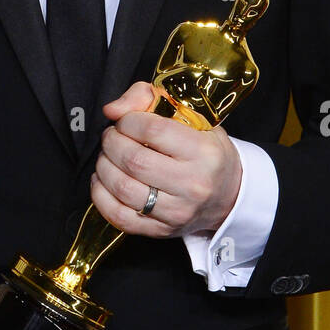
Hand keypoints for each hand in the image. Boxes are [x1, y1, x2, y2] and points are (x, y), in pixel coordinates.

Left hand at [91, 81, 242, 237]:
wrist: (228, 195)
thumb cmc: (205, 151)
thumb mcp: (191, 116)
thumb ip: (148, 98)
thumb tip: (112, 110)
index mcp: (204, 152)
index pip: (152, 131)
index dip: (128, 121)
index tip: (126, 121)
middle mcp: (193, 184)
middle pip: (134, 161)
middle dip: (111, 143)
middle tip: (112, 136)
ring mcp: (177, 212)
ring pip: (123, 188)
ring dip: (103, 167)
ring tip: (107, 156)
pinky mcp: (161, 231)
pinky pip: (119, 216)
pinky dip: (101, 196)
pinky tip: (103, 180)